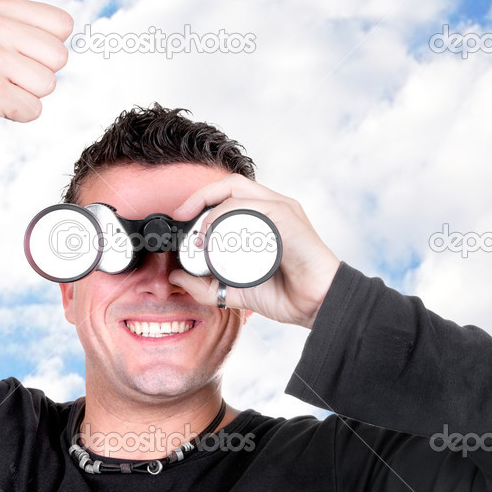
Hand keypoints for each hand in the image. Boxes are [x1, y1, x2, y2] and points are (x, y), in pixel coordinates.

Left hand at [169, 175, 340, 328]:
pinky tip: (218, 235)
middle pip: (231, 184)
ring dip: (212, 208)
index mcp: (262, 217)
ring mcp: (283, 211)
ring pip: (240, 191)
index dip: (201, 199)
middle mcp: (273, 207)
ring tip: (200, 235)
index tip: (180, 217)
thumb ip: (204, 286)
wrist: (316, 307)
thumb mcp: (234, 290)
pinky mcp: (289, 220)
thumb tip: (175, 276)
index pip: (228, 194)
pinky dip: (231, 215)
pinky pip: (256, 207)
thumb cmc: (284, 294)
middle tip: (181, 215)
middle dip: (200, 196)